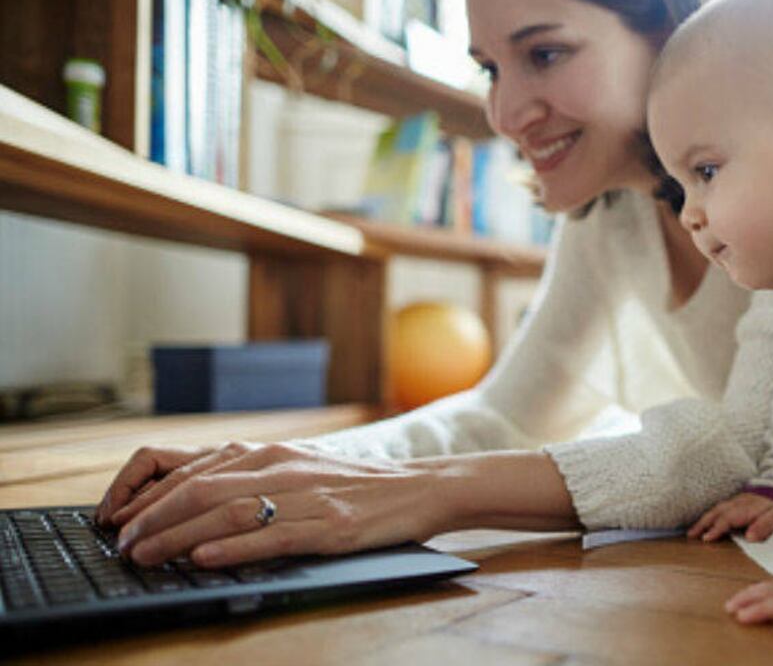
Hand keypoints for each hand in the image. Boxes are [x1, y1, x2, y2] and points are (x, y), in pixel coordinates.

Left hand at [97, 442, 445, 567]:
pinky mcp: (328, 525)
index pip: (187, 466)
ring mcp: (305, 496)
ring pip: (227, 512)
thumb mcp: (294, 469)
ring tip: (147, 558)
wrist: (418, 487)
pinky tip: (205, 560)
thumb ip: (246, 478)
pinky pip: (273, 536)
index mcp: (266, 452)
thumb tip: (185, 501)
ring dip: (178, 537)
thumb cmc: (352, 483)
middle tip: (123, 547)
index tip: (115, 519)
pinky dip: (233, 548)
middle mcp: (279, 466)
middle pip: (198, 489)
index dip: (142, 493)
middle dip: (150, 519)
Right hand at [687, 492, 772, 541]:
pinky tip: (707, 520)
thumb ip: (764, 526)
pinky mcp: (737, 500)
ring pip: (716, 509)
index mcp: (746, 509)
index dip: (716, 529)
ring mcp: (736, 501)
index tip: (705, 538)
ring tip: (692, 530)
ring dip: (703, 519)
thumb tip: (750, 537)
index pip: (727, 519)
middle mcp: (737, 504)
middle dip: (702, 524)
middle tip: (690, 535)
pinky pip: (720, 507)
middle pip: (716, 513)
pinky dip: (710, 514)